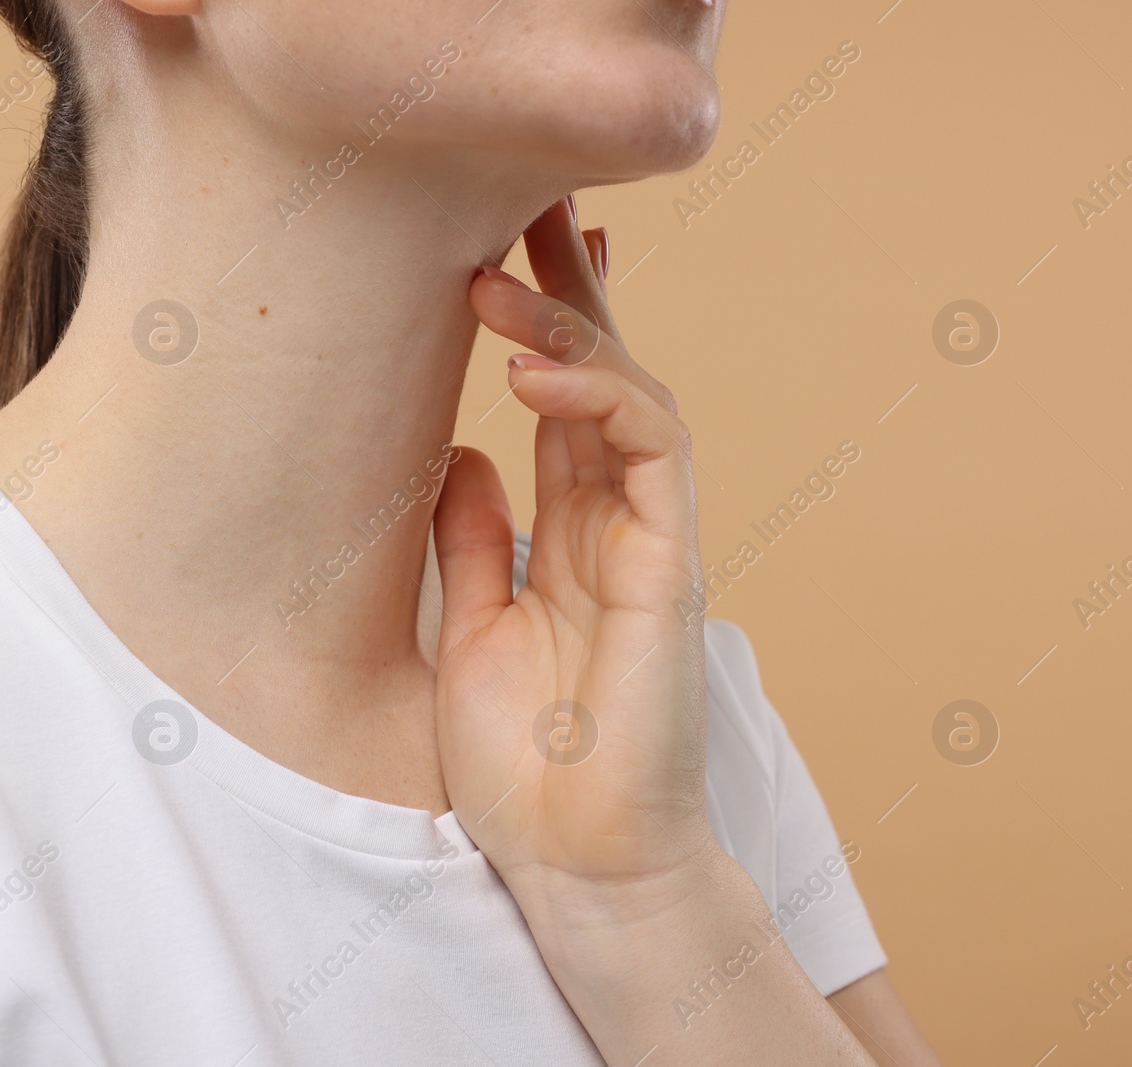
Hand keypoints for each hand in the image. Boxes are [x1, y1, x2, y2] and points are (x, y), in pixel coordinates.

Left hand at [433, 197, 712, 895]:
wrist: (579, 860)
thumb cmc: (526, 765)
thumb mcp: (471, 625)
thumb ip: (472, 536)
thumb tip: (458, 449)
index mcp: (570, 535)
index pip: (563, 404)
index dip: (540, 325)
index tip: (501, 257)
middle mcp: (616, 523)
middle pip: (602, 375)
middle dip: (568, 287)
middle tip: (524, 202)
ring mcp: (651, 538)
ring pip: (631, 393)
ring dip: (567, 323)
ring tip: (493, 276)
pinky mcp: (673, 563)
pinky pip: (653, 449)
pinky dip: (599, 394)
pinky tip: (529, 365)